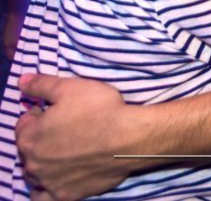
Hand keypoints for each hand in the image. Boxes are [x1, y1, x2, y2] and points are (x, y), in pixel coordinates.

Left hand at [17, 73, 142, 199]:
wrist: (129, 139)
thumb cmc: (99, 110)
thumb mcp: (70, 87)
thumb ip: (42, 85)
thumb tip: (21, 81)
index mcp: (29, 137)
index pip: (24, 123)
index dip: (40, 113)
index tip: (57, 110)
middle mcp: (32, 164)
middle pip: (29, 149)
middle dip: (41, 138)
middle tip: (64, 128)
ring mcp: (48, 182)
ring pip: (35, 174)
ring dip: (42, 163)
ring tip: (62, 153)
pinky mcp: (66, 194)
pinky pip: (45, 197)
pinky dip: (46, 189)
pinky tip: (57, 178)